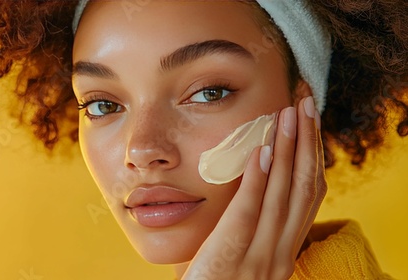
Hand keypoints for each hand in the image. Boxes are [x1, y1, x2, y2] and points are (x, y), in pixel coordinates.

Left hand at [182, 97, 326, 279]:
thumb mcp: (243, 259)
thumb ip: (252, 231)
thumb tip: (253, 191)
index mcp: (284, 251)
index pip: (308, 195)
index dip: (313, 155)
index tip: (309, 121)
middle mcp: (281, 252)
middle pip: (304, 187)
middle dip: (308, 141)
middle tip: (307, 101)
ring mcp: (260, 257)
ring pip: (284, 195)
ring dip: (289, 150)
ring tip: (290, 112)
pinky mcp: (232, 258)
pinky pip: (250, 213)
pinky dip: (261, 181)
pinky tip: (264, 151)